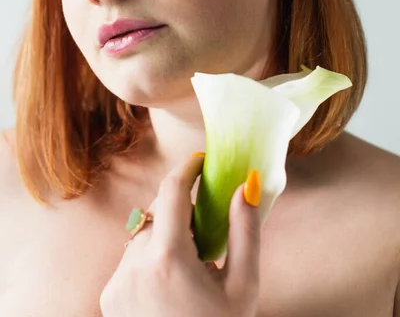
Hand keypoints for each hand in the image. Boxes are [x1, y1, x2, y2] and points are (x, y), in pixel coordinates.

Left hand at [99, 154, 261, 316]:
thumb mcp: (244, 285)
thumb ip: (245, 231)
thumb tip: (245, 186)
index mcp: (168, 258)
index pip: (172, 191)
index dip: (187, 169)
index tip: (201, 161)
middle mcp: (134, 265)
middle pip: (159, 213)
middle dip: (182, 213)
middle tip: (206, 234)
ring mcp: (117, 282)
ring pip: (144, 235)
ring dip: (166, 238)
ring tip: (189, 270)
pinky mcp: (109, 297)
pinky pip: (132, 259)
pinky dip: (151, 260)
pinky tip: (170, 286)